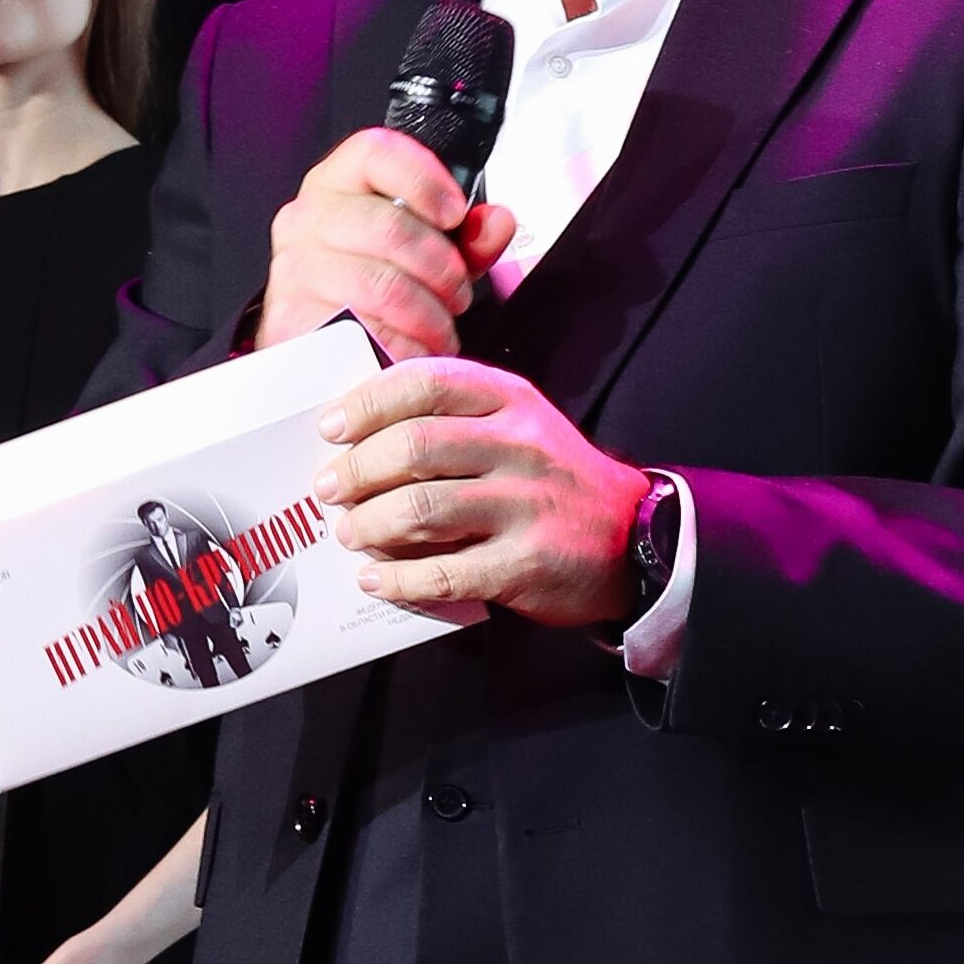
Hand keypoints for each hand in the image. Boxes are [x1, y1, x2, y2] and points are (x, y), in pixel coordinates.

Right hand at [256, 125, 502, 363]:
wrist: (322, 346)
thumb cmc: (373, 285)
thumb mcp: (430, 254)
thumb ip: (469, 236)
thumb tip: (496, 222)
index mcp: (338, 184)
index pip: (375, 153)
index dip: (423, 179)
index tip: (455, 213)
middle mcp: (308, 217)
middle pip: (388, 226)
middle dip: (440, 267)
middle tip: (457, 292)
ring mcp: (295, 267)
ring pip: (380, 283)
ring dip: (427, 313)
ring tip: (440, 327)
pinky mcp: (292, 318)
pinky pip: (362, 330)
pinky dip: (401, 346)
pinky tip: (413, 349)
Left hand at [320, 356, 647, 631]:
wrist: (634, 536)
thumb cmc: (551, 480)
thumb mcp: (517, 425)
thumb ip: (453, 419)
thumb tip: (359, 434)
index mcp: (510, 401)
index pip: (424, 383)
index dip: (366, 404)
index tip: (331, 427)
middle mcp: (519, 445)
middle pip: (414, 446)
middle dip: (355, 470)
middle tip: (329, 489)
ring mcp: (525, 505)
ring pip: (421, 508)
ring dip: (369, 525)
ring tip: (350, 533)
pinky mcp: (526, 562)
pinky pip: (444, 572)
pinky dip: (398, 579)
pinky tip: (376, 580)